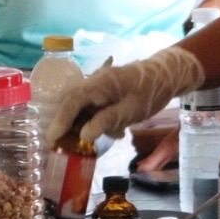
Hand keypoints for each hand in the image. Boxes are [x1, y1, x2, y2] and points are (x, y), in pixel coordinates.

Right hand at [47, 46, 204, 149]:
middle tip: (70, 143)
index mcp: (98, 84)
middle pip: (73, 104)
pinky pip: (95, 106)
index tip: (52, 138)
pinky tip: (117, 129)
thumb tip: (83, 135)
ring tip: (109, 135)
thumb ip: (105, 121)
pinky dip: (100, 119)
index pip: (72, 101)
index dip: (60, 120)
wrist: (168, 75)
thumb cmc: (150, 93)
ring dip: (89, 123)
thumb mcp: (130, 111)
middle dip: (70, 124)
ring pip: (83, 107)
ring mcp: (99, 85)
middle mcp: (94, 81)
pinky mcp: (106, 90)